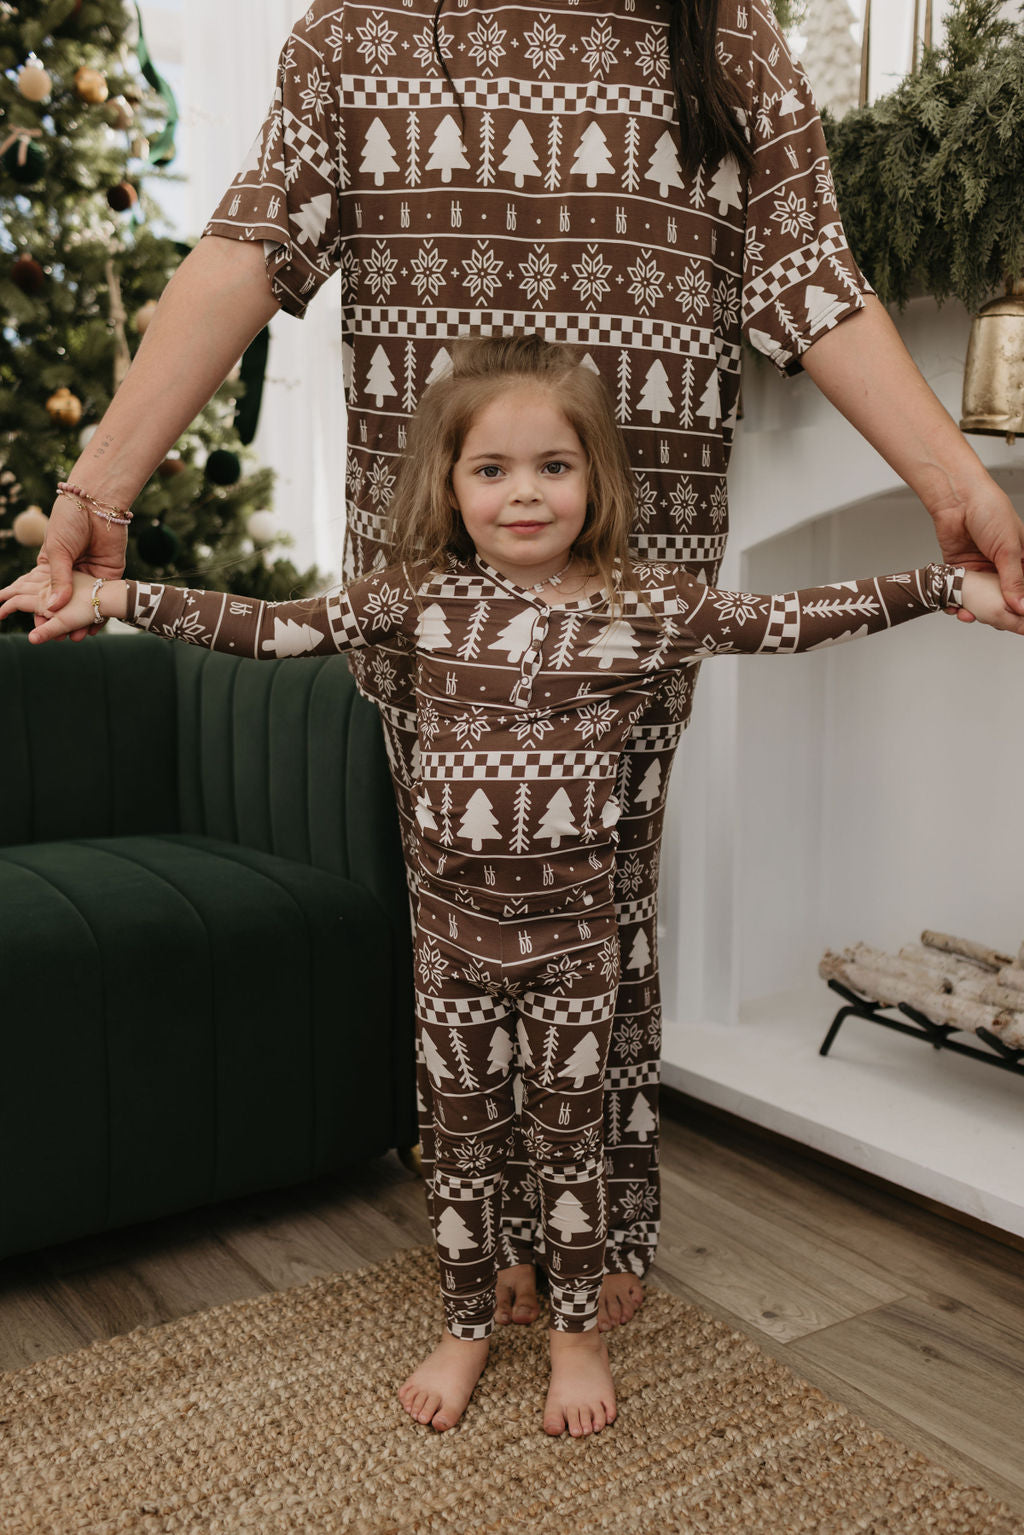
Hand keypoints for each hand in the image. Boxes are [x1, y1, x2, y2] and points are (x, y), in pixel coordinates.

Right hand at [33, 496, 127, 643]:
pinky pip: (104, 597)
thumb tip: (54, 608)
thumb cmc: (69, 521)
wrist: (96, 503)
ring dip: (82, 621)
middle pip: (66, 604)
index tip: (40, 626)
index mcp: (51, 566)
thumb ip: (58, 580)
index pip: (44, 595)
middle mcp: (71, 573)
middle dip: (63, 622)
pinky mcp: (109, 573)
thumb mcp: (58, 551)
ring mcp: (90, 574)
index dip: (41, 611)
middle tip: (60, 639)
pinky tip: (96, 626)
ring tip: (77, 637)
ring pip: (85, 604)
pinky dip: (100, 613)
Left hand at [931, 481, 1023, 626]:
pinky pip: (958, 593)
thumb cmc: (990, 511)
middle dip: (996, 614)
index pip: (1023, 592)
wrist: (958, 498)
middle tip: (992, 623)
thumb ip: (1014, 581)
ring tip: (970, 616)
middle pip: (1002, 601)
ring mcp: (980, 570)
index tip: (1018, 622)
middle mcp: (1001, 568)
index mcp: (1021, 561)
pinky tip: (954, 609)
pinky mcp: (960, 570)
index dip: (1021, 608)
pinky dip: (955, 603)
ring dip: (974, 611)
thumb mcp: (1009, 549)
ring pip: (979, 600)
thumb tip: (1022, 607)